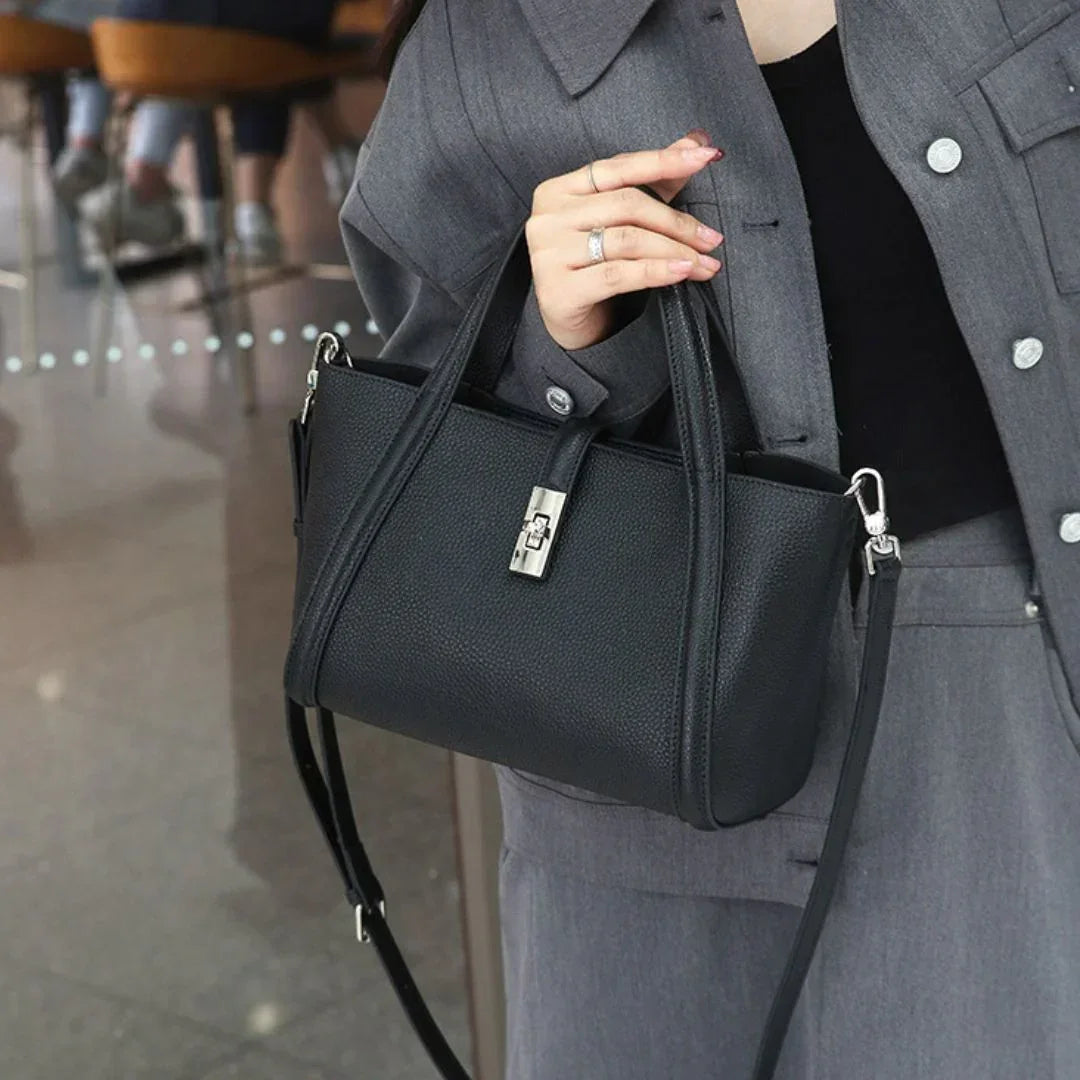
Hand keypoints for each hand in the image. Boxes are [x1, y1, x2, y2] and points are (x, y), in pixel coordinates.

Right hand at [526, 131, 724, 350]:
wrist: (565, 319)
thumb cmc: (592, 265)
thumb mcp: (619, 220)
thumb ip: (654, 179)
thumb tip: (697, 140)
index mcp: (559, 190)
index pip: (619, 167)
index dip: (665, 160)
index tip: (705, 157)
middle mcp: (549, 218)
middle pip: (627, 205)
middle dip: (676, 222)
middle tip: (710, 239)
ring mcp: (550, 254)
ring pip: (627, 241)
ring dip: (674, 251)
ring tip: (704, 263)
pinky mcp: (559, 291)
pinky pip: (618, 275)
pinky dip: (656, 272)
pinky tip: (681, 273)